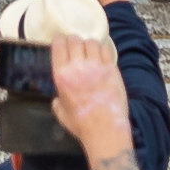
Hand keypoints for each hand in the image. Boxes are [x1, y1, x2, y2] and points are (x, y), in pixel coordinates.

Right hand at [48, 26, 128, 148]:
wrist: (105, 130)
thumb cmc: (81, 124)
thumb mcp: (60, 112)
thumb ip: (57, 100)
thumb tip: (58, 97)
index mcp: (62, 76)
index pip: (59, 45)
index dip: (60, 40)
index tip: (61, 42)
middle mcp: (78, 67)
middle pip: (75, 40)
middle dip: (74, 41)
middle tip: (76, 47)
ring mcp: (97, 66)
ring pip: (91, 42)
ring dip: (89, 45)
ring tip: (89, 52)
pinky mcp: (112, 69)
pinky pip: (106, 50)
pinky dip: (102, 50)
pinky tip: (101, 56)